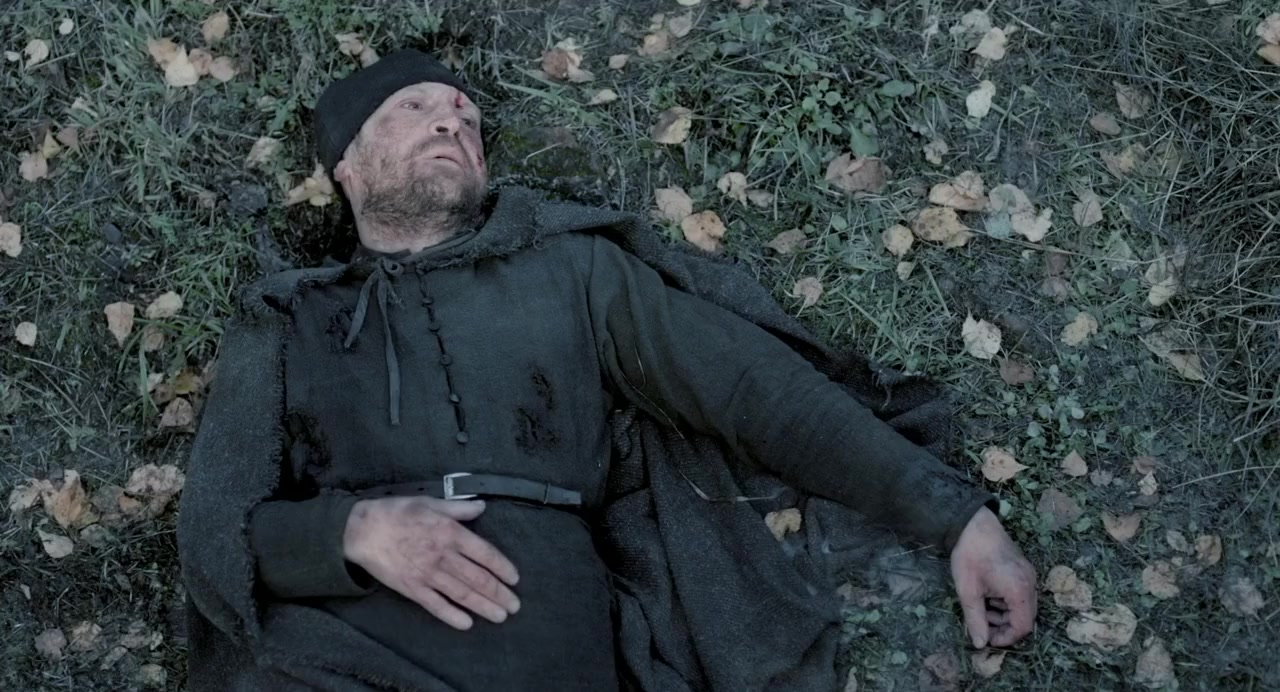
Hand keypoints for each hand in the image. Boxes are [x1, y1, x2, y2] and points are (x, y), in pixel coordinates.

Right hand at [343, 496, 520, 629]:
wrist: (362, 530)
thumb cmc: (397, 512)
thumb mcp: (430, 502)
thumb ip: (458, 508)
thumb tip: (482, 507)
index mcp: (451, 533)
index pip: (485, 554)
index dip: (503, 568)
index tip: (514, 579)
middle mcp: (443, 556)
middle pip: (478, 578)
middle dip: (499, 593)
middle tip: (514, 606)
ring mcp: (428, 574)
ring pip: (462, 594)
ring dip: (483, 606)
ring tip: (500, 616)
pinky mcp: (412, 588)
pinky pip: (436, 605)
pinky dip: (452, 616)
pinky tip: (466, 624)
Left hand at [949, 507, 1036, 647]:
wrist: (973, 524)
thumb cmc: (969, 556)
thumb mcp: (968, 591)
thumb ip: (975, 620)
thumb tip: (980, 644)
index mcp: (1019, 590)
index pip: (1023, 627)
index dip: (1007, 638)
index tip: (988, 639)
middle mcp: (1030, 583)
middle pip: (1026, 617)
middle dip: (1004, 626)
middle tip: (981, 621)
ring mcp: (1029, 575)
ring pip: (1023, 607)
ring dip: (1004, 614)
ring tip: (982, 607)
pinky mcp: (1024, 570)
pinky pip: (1021, 594)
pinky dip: (1006, 601)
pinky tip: (988, 595)